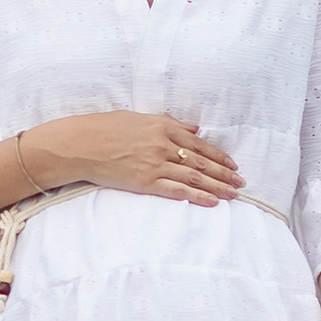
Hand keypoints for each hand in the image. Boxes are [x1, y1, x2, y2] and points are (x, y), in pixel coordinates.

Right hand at [26, 111, 241, 208]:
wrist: (79, 144)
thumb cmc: (104, 128)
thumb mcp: (139, 118)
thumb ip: (169, 123)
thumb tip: (194, 128)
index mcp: (163, 126)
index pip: (199, 143)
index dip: (218, 155)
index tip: (232, 164)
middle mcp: (163, 144)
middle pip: (201, 161)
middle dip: (224, 173)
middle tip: (240, 183)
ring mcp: (155, 164)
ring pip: (194, 177)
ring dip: (217, 187)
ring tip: (233, 194)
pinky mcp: (145, 182)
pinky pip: (177, 190)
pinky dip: (197, 196)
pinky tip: (212, 201)